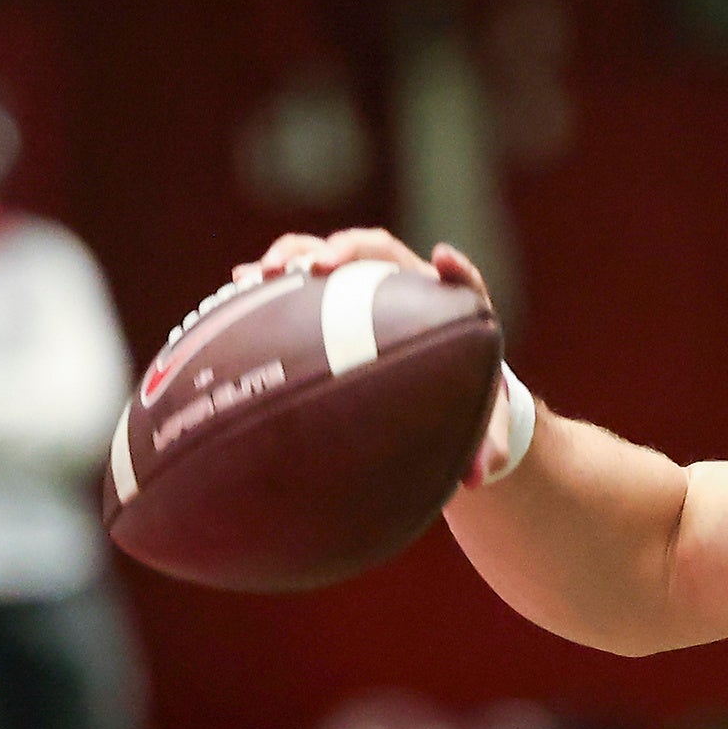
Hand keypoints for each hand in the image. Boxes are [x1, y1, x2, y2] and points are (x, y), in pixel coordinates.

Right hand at [238, 230, 520, 486]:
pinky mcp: (333, 298)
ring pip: (332, 256)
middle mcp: (409, 288)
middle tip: (321, 266)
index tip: (441, 260)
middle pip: (382, 252)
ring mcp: (367, 287)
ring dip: (300, 254)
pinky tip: (239, 287)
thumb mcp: (483, 433)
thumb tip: (478, 478)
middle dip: (349, 250)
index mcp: (454, 312)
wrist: (436, 400)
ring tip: (264, 273)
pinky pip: (301, 279)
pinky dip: (275, 279)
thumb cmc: (462, 411)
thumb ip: (488, 451)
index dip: (456, 269)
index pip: (462, 282)